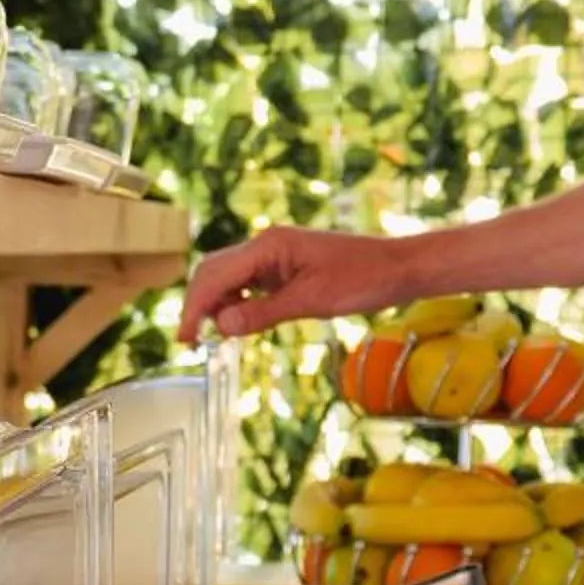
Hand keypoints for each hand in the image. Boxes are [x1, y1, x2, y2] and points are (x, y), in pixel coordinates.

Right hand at [178, 228, 419, 343]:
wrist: (398, 267)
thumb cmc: (363, 280)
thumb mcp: (312, 301)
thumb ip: (263, 313)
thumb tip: (221, 327)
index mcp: (269, 245)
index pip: (216, 276)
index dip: (195, 308)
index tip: (185, 339)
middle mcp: (266, 244)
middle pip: (213, 271)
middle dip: (197, 304)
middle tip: (191, 341)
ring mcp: (275, 254)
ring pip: (228, 276)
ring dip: (215, 304)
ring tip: (212, 336)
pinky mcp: (284, 265)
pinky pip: (248, 282)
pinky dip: (236, 302)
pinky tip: (237, 322)